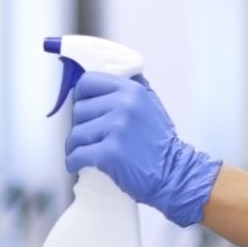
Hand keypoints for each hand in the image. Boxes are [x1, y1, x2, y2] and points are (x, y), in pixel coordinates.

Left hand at [65, 72, 222, 228]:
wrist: (173, 174)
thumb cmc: (160, 142)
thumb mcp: (151, 104)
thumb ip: (132, 86)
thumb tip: (111, 72)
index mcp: (132, 90)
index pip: (88, 82)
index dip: (82, 96)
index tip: (86, 109)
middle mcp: (125, 105)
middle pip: (79, 109)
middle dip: (81, 124)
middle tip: (91, 136)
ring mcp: (117, 129)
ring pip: (75, 133)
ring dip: (76, 145)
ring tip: (86, 152)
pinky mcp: (110, 153)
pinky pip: (76, 154)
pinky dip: (74, 161)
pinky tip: (78, 164)